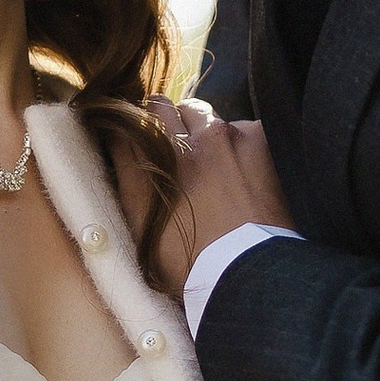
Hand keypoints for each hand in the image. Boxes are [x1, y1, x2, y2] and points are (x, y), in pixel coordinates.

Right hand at [133, 95, 293, 300]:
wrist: (246, 273)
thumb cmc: (187, 257)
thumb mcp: (141, 220)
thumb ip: (128, 170)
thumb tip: (118, 134)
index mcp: (154, 153)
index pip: (132, 117)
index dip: (133, 128)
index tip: (138, 141)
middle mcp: (188, 135)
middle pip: (166, 107)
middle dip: (166, 123)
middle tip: (173, 153)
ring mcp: (228, 134)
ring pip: (207, 117)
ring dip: (205, 133)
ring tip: (213, 167)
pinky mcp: (261, 141)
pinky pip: (246, 128)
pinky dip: (243, 144)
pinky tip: (245, 170)